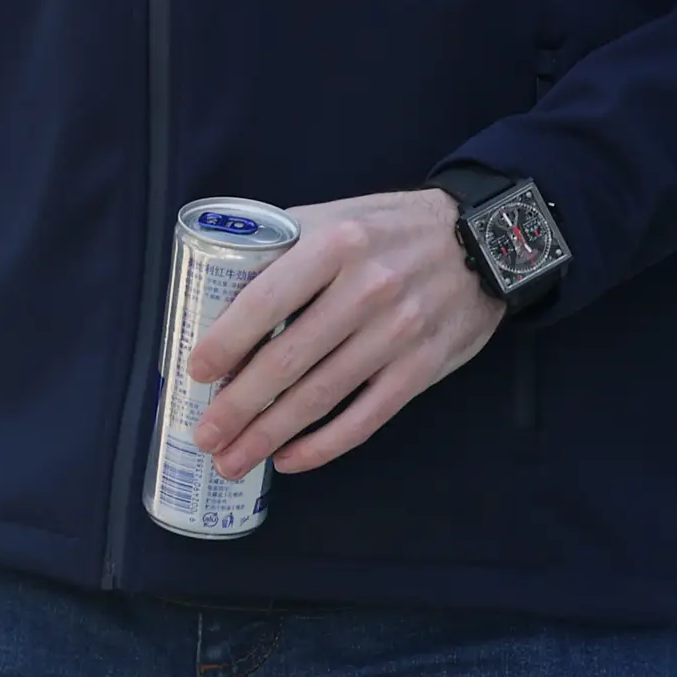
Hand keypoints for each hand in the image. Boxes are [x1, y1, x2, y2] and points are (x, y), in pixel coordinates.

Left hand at [185, 188, 501, 478]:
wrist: (481, 242)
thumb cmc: (389, 229)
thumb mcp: (333, 217)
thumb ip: (282, 249)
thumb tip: (218, 295)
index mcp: (334, 244)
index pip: (265, 300)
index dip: (226, 342)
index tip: (196, 372)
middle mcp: (366, 290)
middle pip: (288, 359)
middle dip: (238, 405)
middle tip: (204, 434)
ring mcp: (397, 334)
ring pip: (320, 397)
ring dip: (269, 434)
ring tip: (232, 459)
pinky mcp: (421, 370)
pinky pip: (365, 419)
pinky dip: (323, 446)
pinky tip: (289, 459)